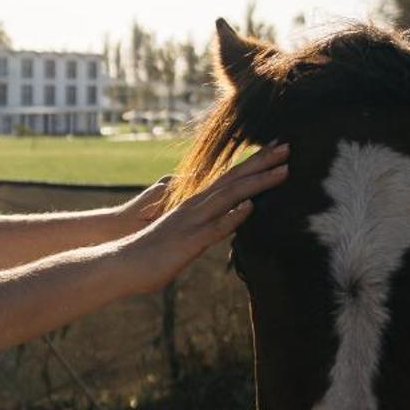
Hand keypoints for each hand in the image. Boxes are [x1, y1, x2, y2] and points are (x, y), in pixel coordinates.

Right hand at [123, 142, 288, 293]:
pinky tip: (250, 208)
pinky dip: (233, 217)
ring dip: (257, 182)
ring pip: (229, 197)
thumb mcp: (181, 233)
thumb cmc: (151, 252)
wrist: (122, 263)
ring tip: (283, 169)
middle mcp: (195, 207)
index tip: (274, 150)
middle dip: (262, 162)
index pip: (229, 178)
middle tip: (287, 145)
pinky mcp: (188, 241)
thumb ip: (200, 224)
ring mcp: (192, 222)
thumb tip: (217, 222)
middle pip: (233, 179)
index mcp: (194, 204)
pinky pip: (213, 228)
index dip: (252, 163)